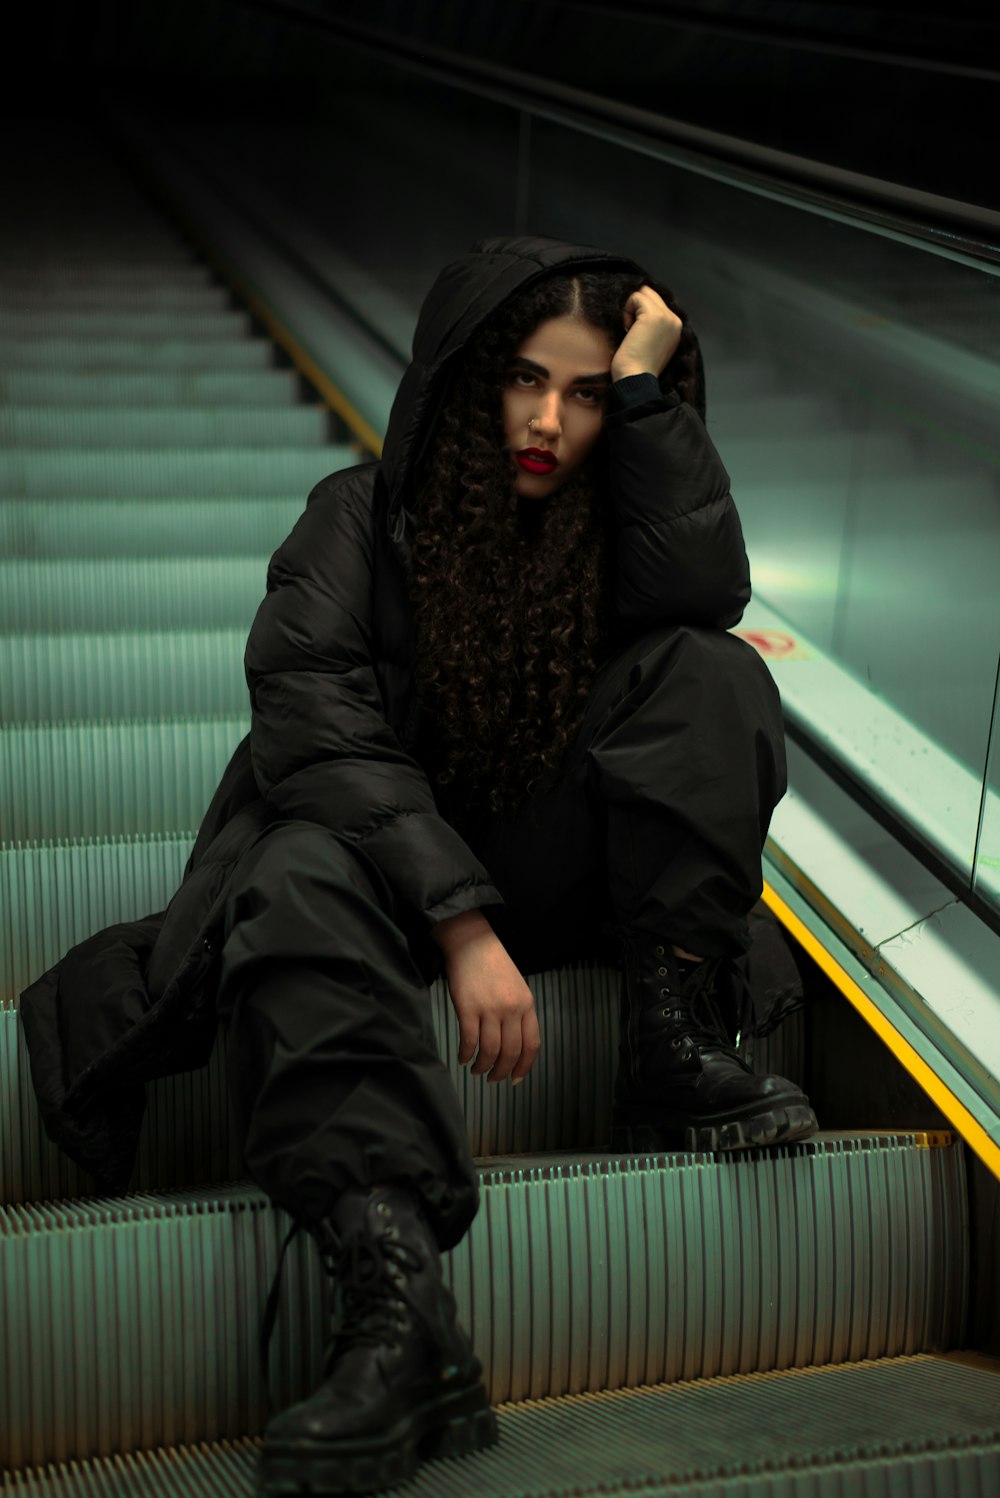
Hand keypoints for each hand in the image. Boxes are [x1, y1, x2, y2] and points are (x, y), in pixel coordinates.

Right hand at [433, 913, 540, 1083]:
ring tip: (476, 1070)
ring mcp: (489, 1009)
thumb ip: (518, 1014)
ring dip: (483, 1067)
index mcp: (526, 1004)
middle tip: (492, 1079)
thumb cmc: (493, 965)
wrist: (471, 942)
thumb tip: (514, 1046)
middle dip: (501, 1072)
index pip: (531, 1044)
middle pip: (510, 1052)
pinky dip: (465, 1054)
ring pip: (490, 1051)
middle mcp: (511, 1009)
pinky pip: (468, 1041)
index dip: (524, 1067)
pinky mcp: (467, 1008)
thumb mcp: (516, 988)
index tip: (515, 1079)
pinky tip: (463, 1058)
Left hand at [610, 284, 682, 381]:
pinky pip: (636, 297)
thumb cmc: (637, 368)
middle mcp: (675, 320)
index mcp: (676, 328)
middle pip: (651, 294)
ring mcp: (666, 317)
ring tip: (630, 331)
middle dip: (636, 309)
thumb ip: (652, 326)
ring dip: (631, 309)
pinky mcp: (654, 316)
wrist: (636, 381)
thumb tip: (639, 306)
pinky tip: (628, 329)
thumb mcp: (650, 344)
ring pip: (643, 293)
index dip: (640, 312)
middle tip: (632, 332)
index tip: (636, 334)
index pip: (657, 303)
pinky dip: (627, 310)